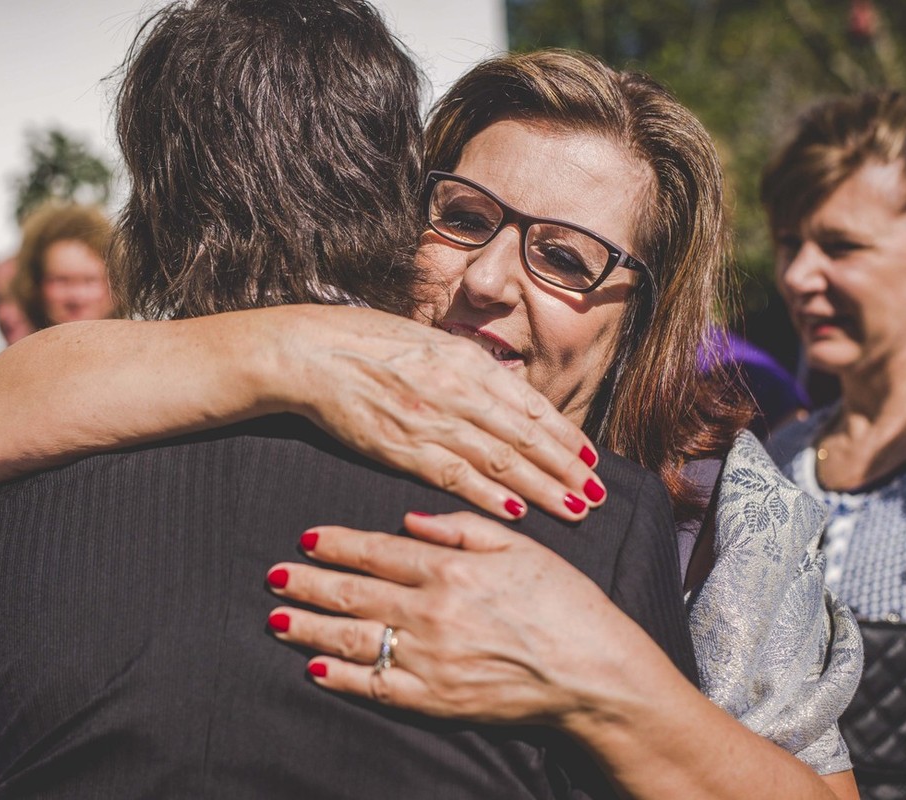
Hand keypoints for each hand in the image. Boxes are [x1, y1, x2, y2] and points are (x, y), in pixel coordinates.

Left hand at [264, 511, 644, 726]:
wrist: (595, 672)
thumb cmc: (565, 603)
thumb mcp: (520, 547)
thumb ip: (461, 528)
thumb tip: (407, 521)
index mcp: (450, 568)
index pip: (376, 551)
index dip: (336, 544)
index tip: (306, 538)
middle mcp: (431, 611)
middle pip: (353, 592)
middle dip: (308, 582)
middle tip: (273, 575)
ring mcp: (429, 658)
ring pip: (354, 638)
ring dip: (310, 626)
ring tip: (277, 618)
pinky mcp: (435, 699)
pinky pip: (375, 687)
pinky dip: (341, 677)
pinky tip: (314, 667)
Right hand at [274, 306, 603, 520]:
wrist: (309, 353)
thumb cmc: (364, 342)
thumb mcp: (427, 340)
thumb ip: (466, 368)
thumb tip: (503, 391)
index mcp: (466, 360)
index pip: (529, 405)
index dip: (564, 436)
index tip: (590, 459)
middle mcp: (458, 389)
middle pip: (525, 438)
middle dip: (566, 469)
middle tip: (596, 496)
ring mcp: (432, 420)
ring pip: (501, 461)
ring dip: (543, 488)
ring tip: (575, 509)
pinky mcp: (402, 447)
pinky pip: (456, 477)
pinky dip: (490, 496)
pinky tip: (518, 512)